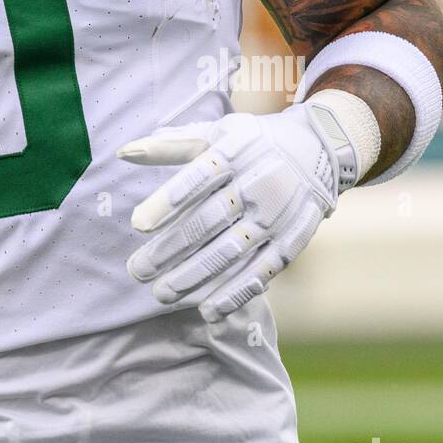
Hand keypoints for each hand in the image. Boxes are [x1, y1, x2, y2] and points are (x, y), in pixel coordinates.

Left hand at [118, 104, 357, 323]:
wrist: (318, 150)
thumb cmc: (252, 142)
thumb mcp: (216, 133)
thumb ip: (171, 145)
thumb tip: (124, 152)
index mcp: (235, 152)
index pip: (198, 177)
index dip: (168, 201)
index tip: (138, 224)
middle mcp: (257, 183)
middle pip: (209, 220)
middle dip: (170, 249)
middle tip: (137, 270)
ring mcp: (276, 216)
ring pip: (231, 251)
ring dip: (195, 276)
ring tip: (161, 293)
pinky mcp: (292, 242)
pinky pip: (262, 272)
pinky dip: (235, 293)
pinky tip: (208, 309)